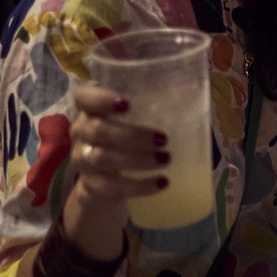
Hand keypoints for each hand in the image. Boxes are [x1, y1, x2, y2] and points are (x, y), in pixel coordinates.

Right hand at [67, 85, 169, 205]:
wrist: (106, 181)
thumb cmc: (128, 138)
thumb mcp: (139, 119)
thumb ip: (159, 103)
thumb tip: (194, 88)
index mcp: (92, 110)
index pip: (84, 98)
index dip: (100, 99)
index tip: (127, 104)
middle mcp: (82, 133)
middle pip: (97, 131)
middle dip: (132, 135)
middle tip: (164, 139)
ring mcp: (82, 160)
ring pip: (102, 159)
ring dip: (137, 160)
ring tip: (167, 159)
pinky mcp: (89, 186)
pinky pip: (109, 188)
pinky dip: (137, 186)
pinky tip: (161, 183)